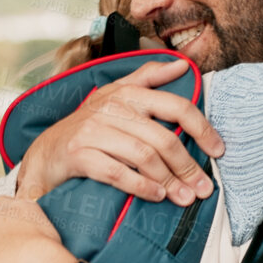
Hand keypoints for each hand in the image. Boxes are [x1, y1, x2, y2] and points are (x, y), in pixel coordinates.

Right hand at [15, 58, 224, 205]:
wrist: (44, 155)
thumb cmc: (87, 128)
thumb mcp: (114, 96)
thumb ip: (147, 78)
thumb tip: (181, 65)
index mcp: (126, 93)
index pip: (175, 107)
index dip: (202, 129)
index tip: (218, 150)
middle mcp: (110, 108)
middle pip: (163, 138)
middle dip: (187, 167)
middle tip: (202, 188)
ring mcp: (93, 130)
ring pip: (144, 157)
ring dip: (169, 181)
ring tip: (183, 197)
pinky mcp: (79, 154)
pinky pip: (117, 172)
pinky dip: (141, 186)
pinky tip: (156, 196)